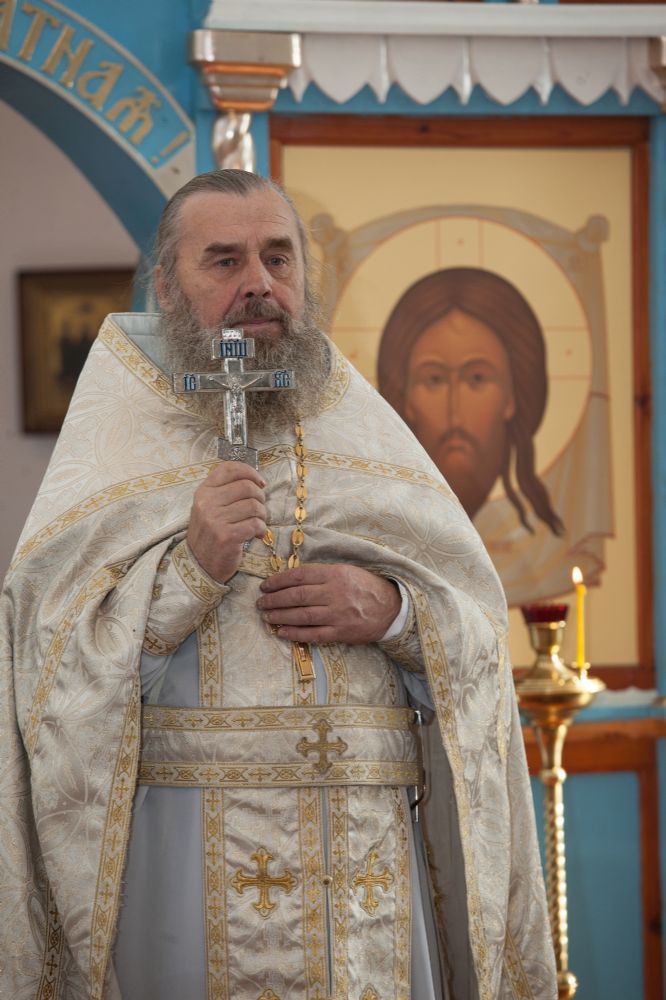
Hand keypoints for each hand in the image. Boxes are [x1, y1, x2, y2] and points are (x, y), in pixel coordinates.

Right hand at [187, 462, 266, 582]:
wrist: (199, 566)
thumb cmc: (210, 534)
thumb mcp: (209, 508)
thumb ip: (225, 492)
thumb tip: (256, 481)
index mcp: (203, 492)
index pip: (229, 468)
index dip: (250, 472)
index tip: (260, 483)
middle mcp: (207, 503)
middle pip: (247, 487)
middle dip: (260, 498)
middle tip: (259, 510)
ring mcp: (215, 520)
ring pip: (254, 506)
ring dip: (262, 516)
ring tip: (257, 523)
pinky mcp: (227, 536)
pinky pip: (255, 524)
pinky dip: (261, 529)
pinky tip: (256, 535)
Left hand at [257, 563, 400, 644]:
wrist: (391, 608)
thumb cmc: (366, 587)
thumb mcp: (346, 571)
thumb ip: (321, 575)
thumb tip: (292, 579)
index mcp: (335, 574)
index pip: (299, 576)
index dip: (278, 581)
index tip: (265, 585)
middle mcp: (335, 593)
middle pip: (297, 596)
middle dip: (274, 600)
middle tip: (260, 603)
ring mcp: (338, 614)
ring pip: (302, 615)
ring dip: (280, 616)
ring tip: (267, 616)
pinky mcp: (341, 632)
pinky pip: (314, 634)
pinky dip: (295, 634)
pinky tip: (282, 632)